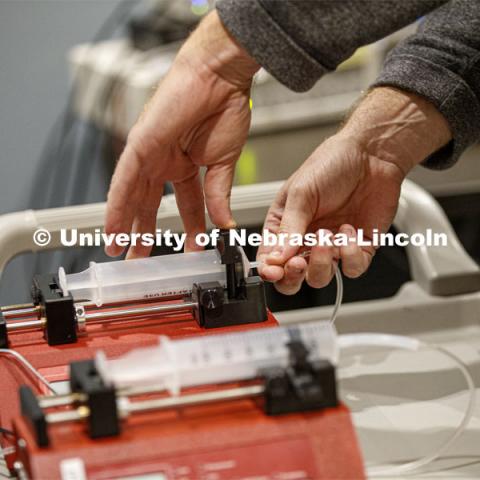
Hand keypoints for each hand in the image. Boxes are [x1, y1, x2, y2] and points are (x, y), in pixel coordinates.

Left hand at [104, 11, 258, 258]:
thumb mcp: (224, 165)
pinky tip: (113, 226)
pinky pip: (123, 180)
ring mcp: (150, 155)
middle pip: (149, 204)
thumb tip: (225, 224)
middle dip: (144, 233)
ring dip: (124, 224)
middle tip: (138, 257)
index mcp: (186, 166)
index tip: (189, 249)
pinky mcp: (139, 145)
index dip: (187, 229)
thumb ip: (219, 196)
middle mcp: (164, 163)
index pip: (183, 205)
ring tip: (118, 250)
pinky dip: (117, 204)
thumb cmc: (224, 110)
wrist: (219, 80)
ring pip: (131, 196)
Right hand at [257, 87, 451, 293]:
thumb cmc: (331, 164)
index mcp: (285, 226)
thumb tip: (277, 256)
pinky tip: (349, 231)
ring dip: (323, 262)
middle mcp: (306, 239)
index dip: (270, 270)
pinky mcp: (358, 247)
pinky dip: (350, 255)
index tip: (274, 270)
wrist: (371, 154)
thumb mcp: (301, 192)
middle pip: (293, 277)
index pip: (270, 258)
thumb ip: (289, 226)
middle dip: (293, 276)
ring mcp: (332, 246)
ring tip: (327, 236)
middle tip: (298, 263)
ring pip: (321, 277)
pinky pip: (352, 268)